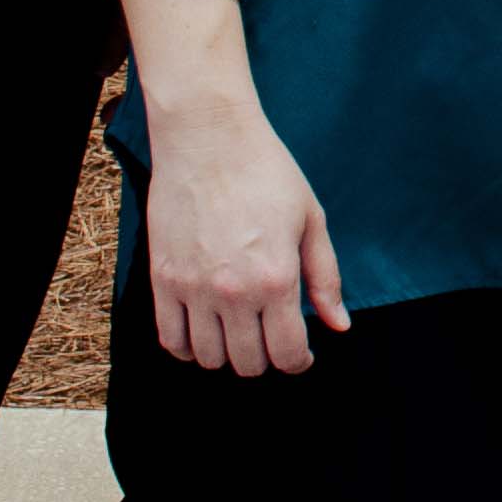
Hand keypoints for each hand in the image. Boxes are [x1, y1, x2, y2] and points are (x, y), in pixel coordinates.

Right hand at [144, 88, 350, 376]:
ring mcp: (193, 287)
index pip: (287, 355)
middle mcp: (233, 291)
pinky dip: (186, 347)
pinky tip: (202, 332)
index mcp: (277, 278)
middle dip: (264, 358)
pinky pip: (170, 338)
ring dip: (226, 354)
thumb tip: (339, 326)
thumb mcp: (311, 219)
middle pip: (247, 363)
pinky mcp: (163, 278)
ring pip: (208, 358)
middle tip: (269, 336)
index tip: (300, 353)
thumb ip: (325, 278)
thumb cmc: (267, 172)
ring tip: (237, 332)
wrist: (209, 137)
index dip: (298, 362)